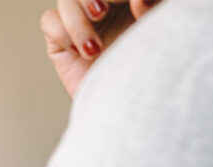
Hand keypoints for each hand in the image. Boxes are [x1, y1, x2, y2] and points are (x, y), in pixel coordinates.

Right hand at [40, 0, 158, 96]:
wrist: (130, 109)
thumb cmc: (150, 72)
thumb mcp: (162, 36)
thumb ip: (155, 10)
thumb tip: (139, 0)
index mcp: (131, 1)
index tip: (137, 5)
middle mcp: (106, 6)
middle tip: (103, 13)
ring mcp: (81, 21)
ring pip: (67, 0)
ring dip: (78, 21)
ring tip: (94, 47)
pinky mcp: (61, 41)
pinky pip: (50, 20)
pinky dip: (63, 33)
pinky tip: (83, 53)